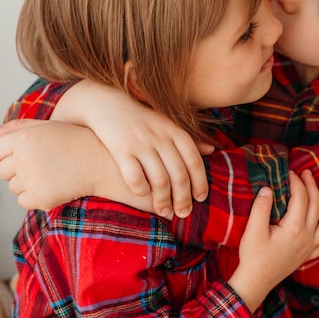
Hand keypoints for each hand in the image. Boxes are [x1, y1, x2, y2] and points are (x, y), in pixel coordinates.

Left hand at [0, 119, 101, 209]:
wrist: (104, 163)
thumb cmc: (77, 141)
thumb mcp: (50, 127)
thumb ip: (18, 127)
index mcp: (23, 138)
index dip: (7, 155)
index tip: (25, 155)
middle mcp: (23, 158)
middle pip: (1, 172)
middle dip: (17, 170)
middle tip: (43, 165)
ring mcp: (31, 179)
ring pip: (13, 187)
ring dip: (27, 183)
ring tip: (53, 173)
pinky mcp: (40, 197)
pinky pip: (23, 201)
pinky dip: (35, 196)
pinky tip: (55, 185)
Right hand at [53, 80, 213, 217]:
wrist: (106, 104)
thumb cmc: (141, 119)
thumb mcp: (167, 123)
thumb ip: (188, 138)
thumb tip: (212, 150)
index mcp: (174, 130)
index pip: (194, 161)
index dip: (200, 182)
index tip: (201, 198)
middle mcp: (160, 137)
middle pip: (179, 174)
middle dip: (183, 197)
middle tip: (184, 212)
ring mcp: (141, 143)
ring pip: (159, 180)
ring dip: (163, 200)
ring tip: (164, 211)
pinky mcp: (121, 150)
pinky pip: (135, 177)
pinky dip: (141, 190)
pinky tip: (143, 195)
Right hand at [228, 170, 318, 311]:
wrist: (256, 282)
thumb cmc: (253, 256)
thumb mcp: (253, 230)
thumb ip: (261, 207)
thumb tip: (268, 188)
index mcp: (294, 228)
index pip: (301, 197)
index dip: (296, 182)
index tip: (289, 172)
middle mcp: (307, 237)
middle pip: (316, 206)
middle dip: (311, 186)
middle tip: (306, 172)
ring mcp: (309, 248)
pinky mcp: (307, 256)